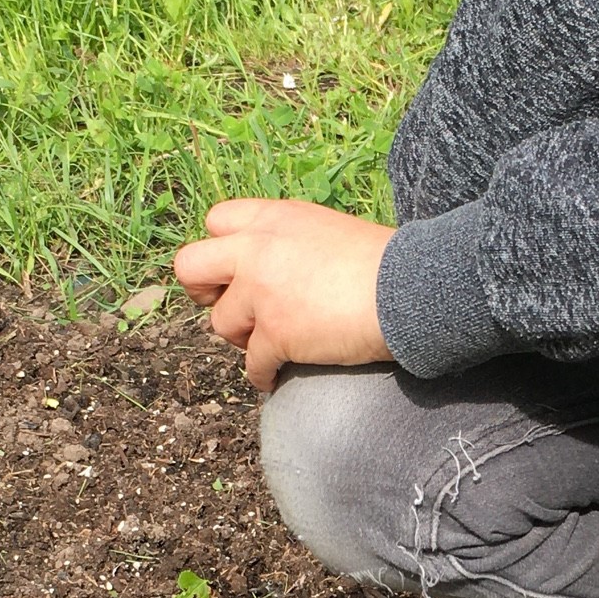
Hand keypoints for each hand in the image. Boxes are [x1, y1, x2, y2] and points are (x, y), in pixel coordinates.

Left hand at [173, 199, 394, 390]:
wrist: (407, 290)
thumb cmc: (383, 264)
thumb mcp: (328, 231)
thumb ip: (292, 244)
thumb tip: (281, 275)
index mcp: (273, 219)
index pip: (216, 221)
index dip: (221, 252)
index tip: (236, 273)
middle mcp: (257, 250)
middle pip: (190, 267)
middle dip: (204, 294)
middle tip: (231, 310)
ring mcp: (262, 293)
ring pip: (221, 324)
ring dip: (243, 339)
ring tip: (268, 346)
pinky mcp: (276, 334)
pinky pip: (252, 365)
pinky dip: (263, 376)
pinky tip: (276, 378)